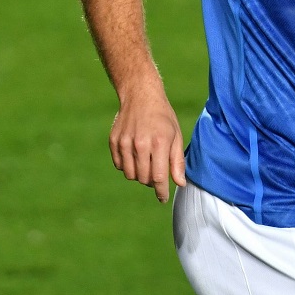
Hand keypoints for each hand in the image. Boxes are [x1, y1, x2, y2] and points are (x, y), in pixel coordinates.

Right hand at [109, 83, 186, 202]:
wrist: (141, 95)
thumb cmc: (163, 116)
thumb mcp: (176, 136)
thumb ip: (177, 161)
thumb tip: (180, 183)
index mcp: (159, 142)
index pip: (159, 177)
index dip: (161, 191)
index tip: (163, 198)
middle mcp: (140, 144)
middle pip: (144, 179)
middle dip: (152, 182)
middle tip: (157, 173)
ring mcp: (124, 143)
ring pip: (131, 175)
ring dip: (139, 175)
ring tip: (146, 163)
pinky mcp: (114, 141)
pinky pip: (119, 165)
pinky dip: (127, 166)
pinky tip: (135, 156)